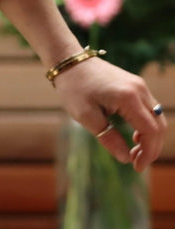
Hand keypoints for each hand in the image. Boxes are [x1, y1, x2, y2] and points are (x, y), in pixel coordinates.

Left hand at [54, 56, 165, 171]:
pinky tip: (135, 136)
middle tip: (136, 163)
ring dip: (150, 137)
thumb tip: (125, 159)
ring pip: (157, 117)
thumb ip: (107, 137)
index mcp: (128, 97)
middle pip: (159, 125)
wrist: (69, 61)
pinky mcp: (135, 85)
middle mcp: (139, 89)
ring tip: (134, 151)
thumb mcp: (85, 116)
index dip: (148, 152)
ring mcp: (139, 85)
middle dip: (152, 147)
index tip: (136, 167)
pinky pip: (149, 109)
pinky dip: (147, 125)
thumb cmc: (74, 87)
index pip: (151, 131)